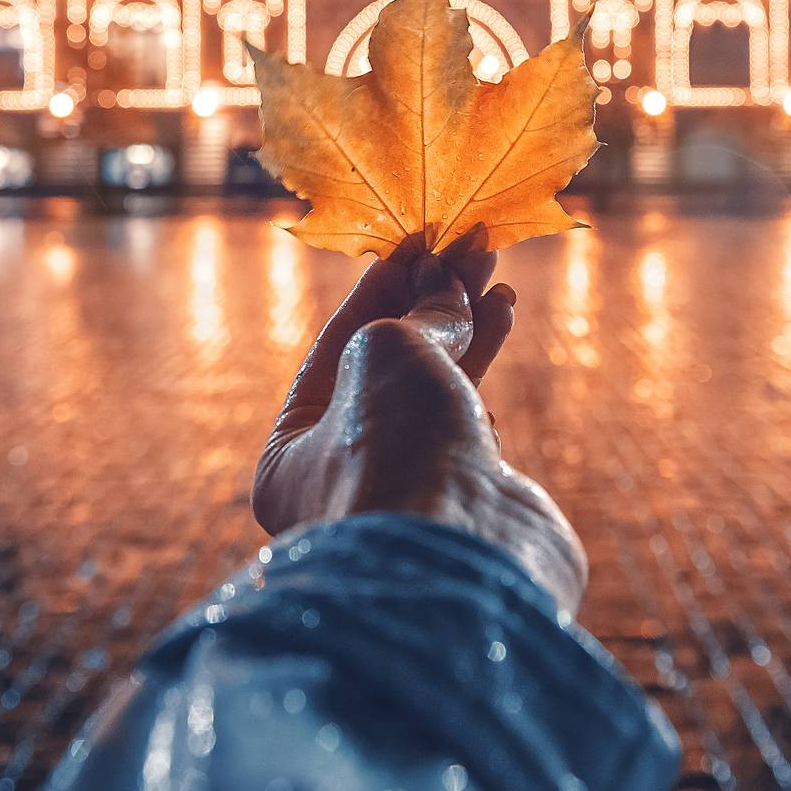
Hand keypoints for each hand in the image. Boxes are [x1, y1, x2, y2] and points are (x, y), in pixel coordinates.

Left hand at [252, 238, 587, 612]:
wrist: (467, 545)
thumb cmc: (395, 446)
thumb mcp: (385, 349)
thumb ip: (415, 311)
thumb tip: (442, 278)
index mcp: (292, 458)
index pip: (333, 350)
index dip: (379, 290)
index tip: (419, 246)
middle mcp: (345, 480)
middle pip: (391, 367)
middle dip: (434, 304)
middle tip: (474, 251)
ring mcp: (411, 493)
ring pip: (437, 390)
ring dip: (468, 329)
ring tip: (499, 285)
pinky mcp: (469, 501)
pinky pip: (469, 424)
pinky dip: (481, 375)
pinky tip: (497, 335)